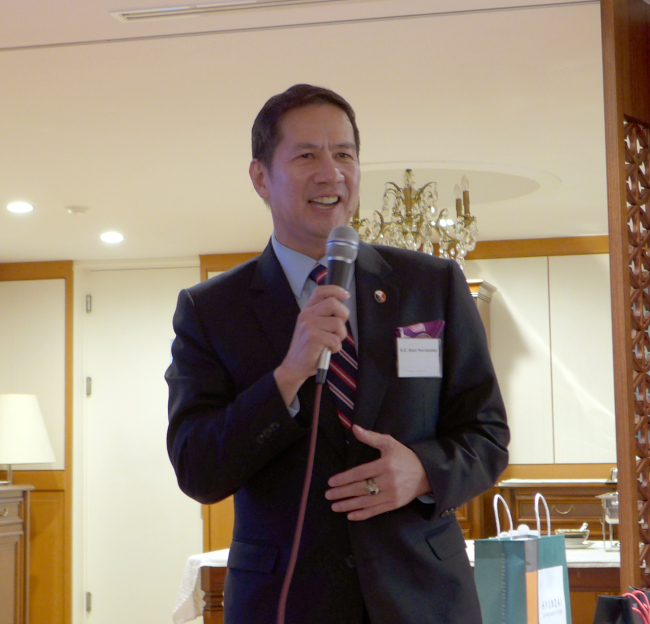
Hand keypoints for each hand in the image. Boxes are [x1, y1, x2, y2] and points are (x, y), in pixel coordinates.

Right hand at [274, 285, 349, 405]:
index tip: (346, 295)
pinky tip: (328, 350)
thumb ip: (323, 316)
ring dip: (340, 336)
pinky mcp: (313, 337)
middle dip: (343, 316)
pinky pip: (336, 339)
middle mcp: (306, 315)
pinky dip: (336, 347)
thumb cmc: (308, 348)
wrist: (294, 366)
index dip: (336, 290)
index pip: (321, 290)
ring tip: (331, 342)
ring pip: (338, 324)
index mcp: (307, 310)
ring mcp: (309, 325)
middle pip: (333, 303)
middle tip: (338, 329)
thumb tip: (342, 309)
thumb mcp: (312, 327)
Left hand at [325, 425, 431, 520]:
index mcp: (385, 465)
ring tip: (334, 506)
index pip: (360, 473)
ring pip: (366, 502)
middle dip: (342, 493)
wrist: (426, 474)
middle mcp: (388, 482)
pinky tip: (350, 515)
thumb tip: (354, 428)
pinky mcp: (394, 505)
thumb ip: (370, 437)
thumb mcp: (389, 443)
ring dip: (348, 505)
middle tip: (328, 495)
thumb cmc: (404, 456)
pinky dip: (362, 515)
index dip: (344, 478)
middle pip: (361, 489)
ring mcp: (391, 495)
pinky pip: (375, 511)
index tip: (331, 482)